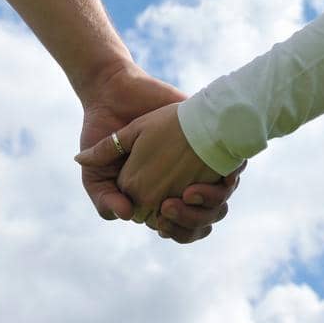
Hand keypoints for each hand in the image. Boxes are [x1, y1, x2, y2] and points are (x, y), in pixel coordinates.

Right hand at [78, 63, 239, 242]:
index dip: (174, 230)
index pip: (177, 227)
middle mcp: (180, 182)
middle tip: (169, 208)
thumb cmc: (104, 131)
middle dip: (190, 224)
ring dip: (204, 210)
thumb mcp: (96, 172)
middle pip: (201, 221)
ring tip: (185, 196)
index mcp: (157, 193)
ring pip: (217, 205)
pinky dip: (218, 188)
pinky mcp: (207, 143)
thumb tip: (125, 215)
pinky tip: (196, 187)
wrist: (115, 91)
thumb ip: (104, 198)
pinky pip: (228, 177)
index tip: (162, 225)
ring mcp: (196, 164)